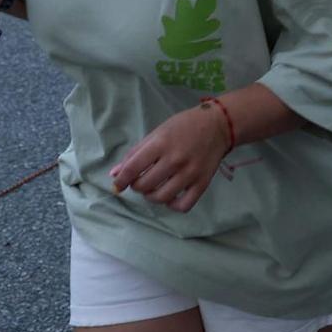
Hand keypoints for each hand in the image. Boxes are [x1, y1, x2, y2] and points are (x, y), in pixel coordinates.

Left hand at [109, 106, 228, 212]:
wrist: (217, 126)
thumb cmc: (183, 126)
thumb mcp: (157, 134)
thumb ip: (135, 154)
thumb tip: (114, 173)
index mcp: (161, 144)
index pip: (133, 168)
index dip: (121, 180)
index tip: (118, 185)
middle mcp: (175, 160)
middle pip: (145, 185)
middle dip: (137, 186)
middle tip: (140, 180)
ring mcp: (190, 173)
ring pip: (161, 197)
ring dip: (151, 196)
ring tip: (153, 189)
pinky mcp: (202, 183)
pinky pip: (183, 205)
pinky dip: (172, 205)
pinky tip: (170, 197)